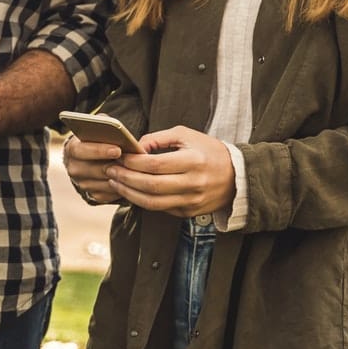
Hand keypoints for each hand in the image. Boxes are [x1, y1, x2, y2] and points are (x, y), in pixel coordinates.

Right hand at [62, 133, 124, 203]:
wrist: (91, 160)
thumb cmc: (99, 144)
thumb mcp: (99, 136)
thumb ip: (108, 137)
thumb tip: (131, 143)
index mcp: (72, 149)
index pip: (80, 150)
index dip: (99, 150)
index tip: (117, 150)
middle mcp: (74, 168)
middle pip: (94, 169)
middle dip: (114, 166)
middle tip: (131, 164)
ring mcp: (82, 183)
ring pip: (104, 183)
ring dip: (120, 178)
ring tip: (136, 172)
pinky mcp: (92, 195)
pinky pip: (109, 194)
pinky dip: (121, 188)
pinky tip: (130, 182)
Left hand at [105, 126, 235, 217]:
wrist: (238, 177)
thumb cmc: (209, 151)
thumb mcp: (187, 135)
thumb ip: (159, 138)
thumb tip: (135, 146)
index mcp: (194, 161)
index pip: (155, 165)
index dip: (132, 162)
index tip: (119, 156)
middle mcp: (194, 183)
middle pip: (150, 185)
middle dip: (125, 178)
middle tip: (109, 170)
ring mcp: (191, 201)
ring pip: (152, 202)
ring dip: (128, 193)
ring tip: (114, 182)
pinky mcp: (189, 213)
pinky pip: (160, 208)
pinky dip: (141, 201)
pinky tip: (130, 191)